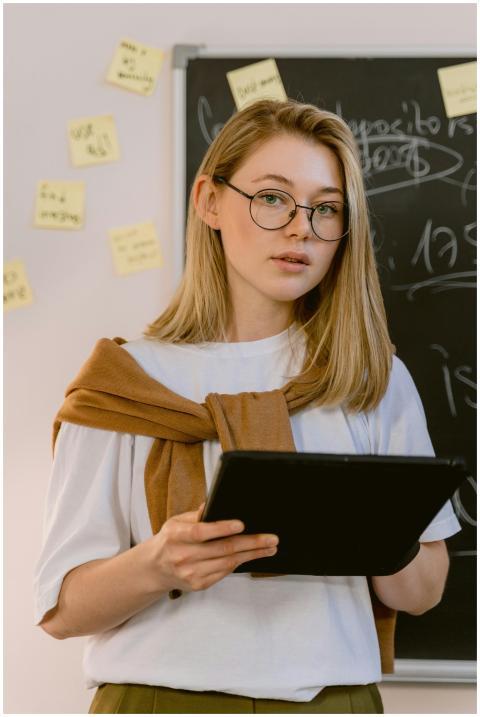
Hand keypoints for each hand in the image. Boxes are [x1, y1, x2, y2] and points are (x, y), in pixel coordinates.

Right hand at [147, 503, 278, 594]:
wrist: (155, 568)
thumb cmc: (170, 540)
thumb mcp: (176, 521)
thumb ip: (196, 515)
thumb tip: (214, 504)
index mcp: (176, 536)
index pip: (201, 532)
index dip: (221, 528)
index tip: (241, 524)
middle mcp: (183, 556)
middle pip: (222, 549)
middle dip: (251, 543)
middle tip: (271, 538)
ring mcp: (191, 573)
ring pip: (228, 562)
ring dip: (252, 555)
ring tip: (269, 547)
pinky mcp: (199, 584)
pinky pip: (224, 572)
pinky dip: (240, 563)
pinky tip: (252, 556)